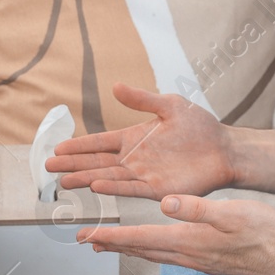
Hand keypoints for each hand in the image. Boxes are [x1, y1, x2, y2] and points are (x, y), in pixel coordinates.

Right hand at [45, 81, 237, 199]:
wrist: (224, 149)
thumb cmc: (200, 127)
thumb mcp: (169, 106)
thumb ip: (142, 98)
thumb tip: (115, 86)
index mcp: (134, 138)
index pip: (99, 143)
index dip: (78, 146)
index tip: (57, 148)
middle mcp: (134, 159)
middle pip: (97, 162)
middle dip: (73, 164)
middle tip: (49, 167)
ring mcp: (144, 175)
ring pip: (108, 177)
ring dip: (86, 178)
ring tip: (64, 180)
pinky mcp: (158, 189)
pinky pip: (131, 188)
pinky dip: (113, 188)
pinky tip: (96, 186)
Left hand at [77, 194, 274, 274]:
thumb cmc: (263, 233)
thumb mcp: (231, 212)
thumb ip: (196, 208)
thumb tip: (166, 202)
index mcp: (188, 239)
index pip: (140, 237)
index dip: (111, 237)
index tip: (88, 235)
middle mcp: (186, 254)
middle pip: (140, 249)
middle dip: (111, 245)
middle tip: (86, 242)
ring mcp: (195, 260)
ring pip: (152, 254)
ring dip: (128, 249)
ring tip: (109, 246)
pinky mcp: (205, 261)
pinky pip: (167, 256)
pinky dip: (149, 250)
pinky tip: (152, 247)